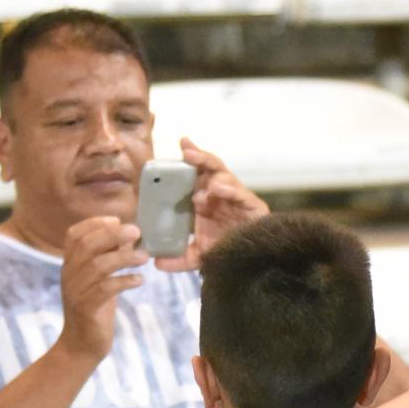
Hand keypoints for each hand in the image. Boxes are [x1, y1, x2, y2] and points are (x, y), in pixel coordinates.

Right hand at [56, 216, 148, 362]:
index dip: (95, 223)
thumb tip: (130, 234)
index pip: (74, 234)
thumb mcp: (101, 278)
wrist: (81, 344)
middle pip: (87, 245)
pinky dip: (124, 281)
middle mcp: (69, 273)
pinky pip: (105, 289)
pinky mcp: (86, 308)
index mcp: (70, 263)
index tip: (117, 219)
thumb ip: (111, 256)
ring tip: (144, 257)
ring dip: (124, 257)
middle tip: (137, 231)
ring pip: (97, 265)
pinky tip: (139, 280)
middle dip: (113, 234)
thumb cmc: (95, 306)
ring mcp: (76, 291)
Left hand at [154, 137, 269, 271]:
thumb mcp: (198, 255)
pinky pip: (241, 194)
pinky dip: (229, 190)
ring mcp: (236, 198)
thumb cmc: (227, 251)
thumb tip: (155, 262)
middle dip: (198, 156)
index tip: (180, 144)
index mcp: (206, 199)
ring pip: (224, 175)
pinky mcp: (253, 206)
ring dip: (211, 170)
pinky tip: (217, 189)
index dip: (188, 159)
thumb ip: (178, 258)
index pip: (195, 174)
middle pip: (209, 168)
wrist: (253, 263)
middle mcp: (220, 194)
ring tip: (199, 171)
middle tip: (186, 151)